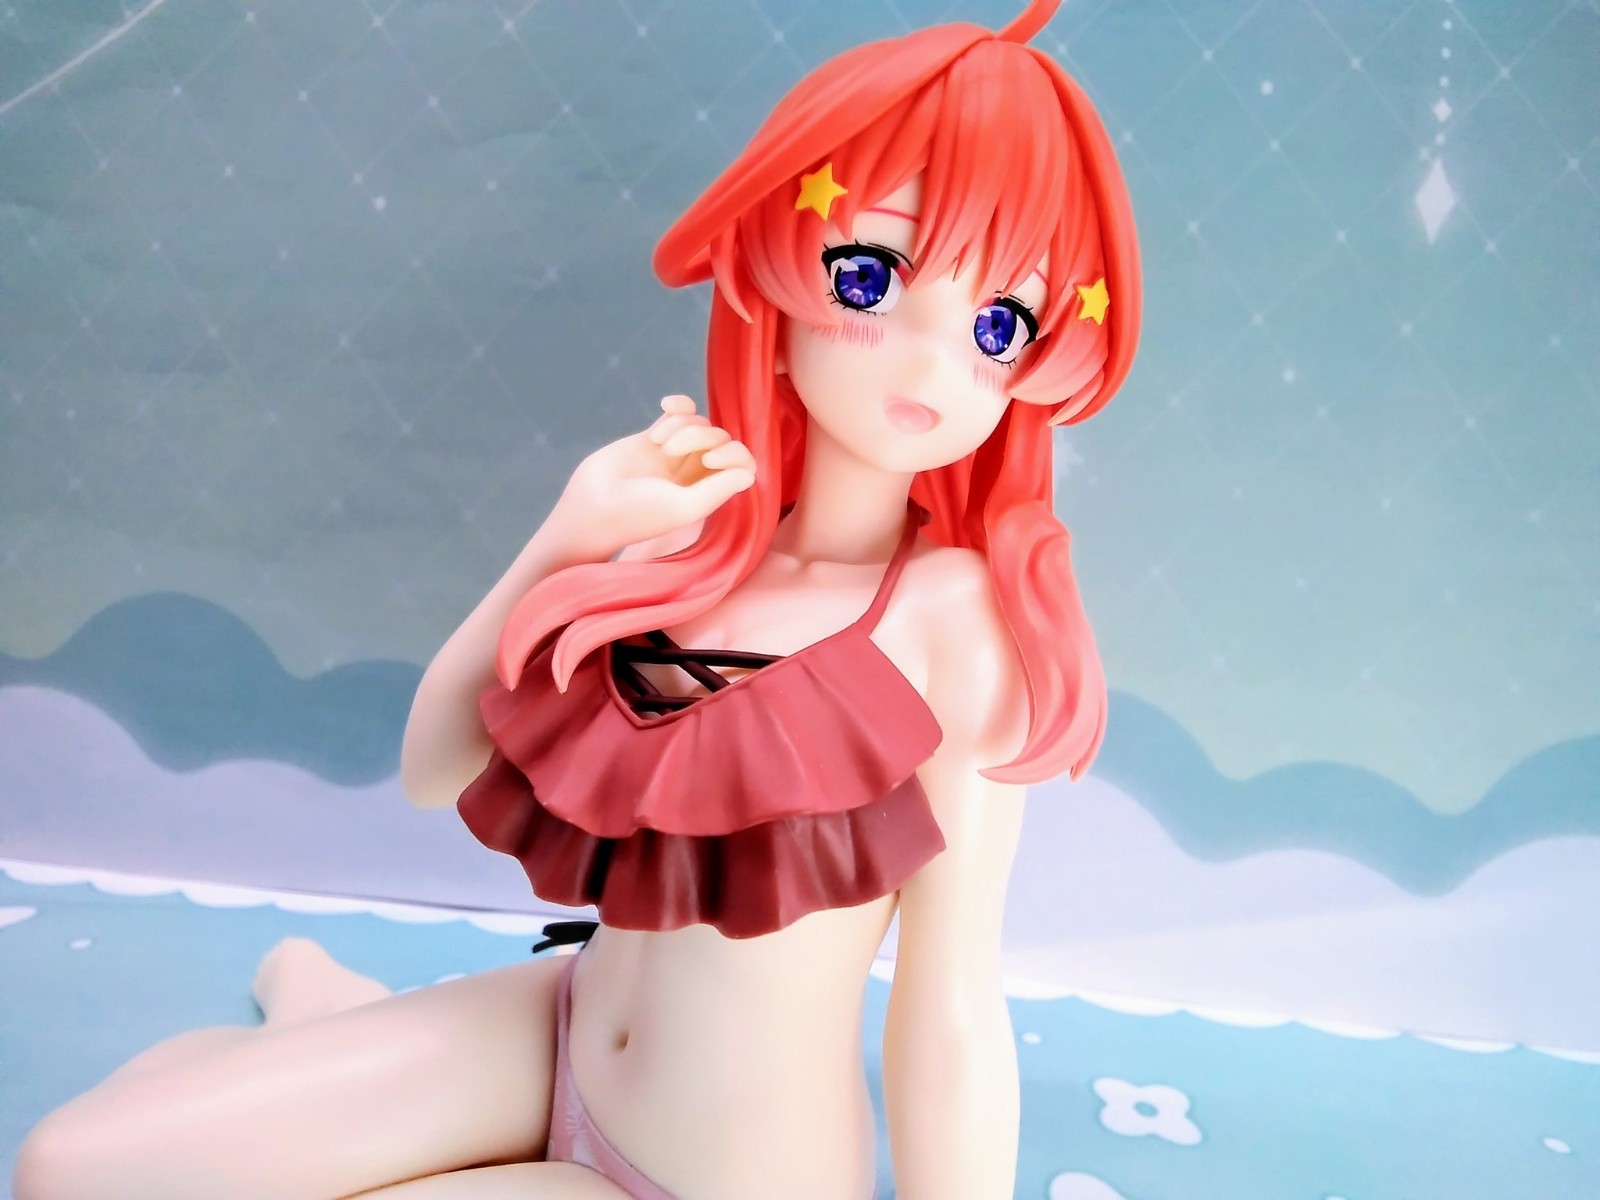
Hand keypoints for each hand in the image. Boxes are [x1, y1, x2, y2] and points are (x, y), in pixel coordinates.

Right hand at [545, 395, 755, 559]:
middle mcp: (696, 474)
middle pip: (720, 439)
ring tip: (658, 443)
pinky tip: (667, 403)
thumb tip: (749, 473)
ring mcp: (676, 455)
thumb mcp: (684, 508)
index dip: (734, 454)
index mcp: (709, 493)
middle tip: (671, 452)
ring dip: (681, 425)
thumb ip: (718, 491)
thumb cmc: (638, 514)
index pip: (742, 465)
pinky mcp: (654, 439)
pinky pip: (678, 413)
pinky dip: (679, 406)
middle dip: (701, 436)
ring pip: (699, 424)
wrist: (592, 506)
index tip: (710, 458)